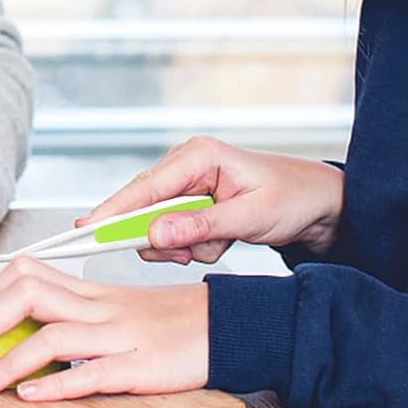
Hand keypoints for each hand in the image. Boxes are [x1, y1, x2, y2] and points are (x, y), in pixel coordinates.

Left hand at [0, 256, 208, 399]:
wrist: (224, 325)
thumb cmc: (169, 321)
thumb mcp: (116, 306)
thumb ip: (73, 309)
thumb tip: (22, 320)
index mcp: (91, 292)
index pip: (29, 274)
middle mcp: (99, 308)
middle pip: (30, 295)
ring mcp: (120, 336)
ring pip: (54, 337)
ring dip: (7, 361)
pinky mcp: (141, 367)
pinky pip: (94, 375)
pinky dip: (58, 386)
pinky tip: (30, 397)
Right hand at [80, 136, 344, 262]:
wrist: (321, 205)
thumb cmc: (292, 198)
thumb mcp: (249, 217)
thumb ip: (200, 226)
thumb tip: (154, 234)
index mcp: (198, 155)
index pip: (144, 186)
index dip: (113, 210)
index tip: (86, 231)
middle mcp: (187, 165)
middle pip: (145, 208)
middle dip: (166, 238)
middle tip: (192, 252)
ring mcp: (189, 184)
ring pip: (160, 226)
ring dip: (186, 246)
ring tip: (221, 243)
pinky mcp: (194, 203)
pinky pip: (177, 233)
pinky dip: (197, 247)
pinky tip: (223, 240)